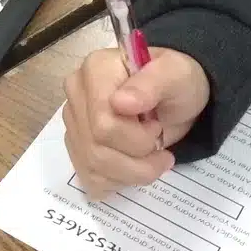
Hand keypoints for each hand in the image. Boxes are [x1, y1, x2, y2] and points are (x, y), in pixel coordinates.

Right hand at [62, 46, 211, 198]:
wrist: (174, 97)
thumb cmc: (176, 82)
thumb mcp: (176, 76)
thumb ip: (151, 85)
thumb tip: (120, 103)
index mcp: (95, 70)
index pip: (102, 123)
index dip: (136, 138)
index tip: (157, 127)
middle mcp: (76, 94)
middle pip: (96, 149)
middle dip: (138, 160)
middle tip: (160, 146)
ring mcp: (74, 121)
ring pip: (92, 167)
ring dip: (132, 173)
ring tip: (153, 159)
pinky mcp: (77, 145)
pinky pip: (90, 177)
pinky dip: (118, 181)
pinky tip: (133, 167)